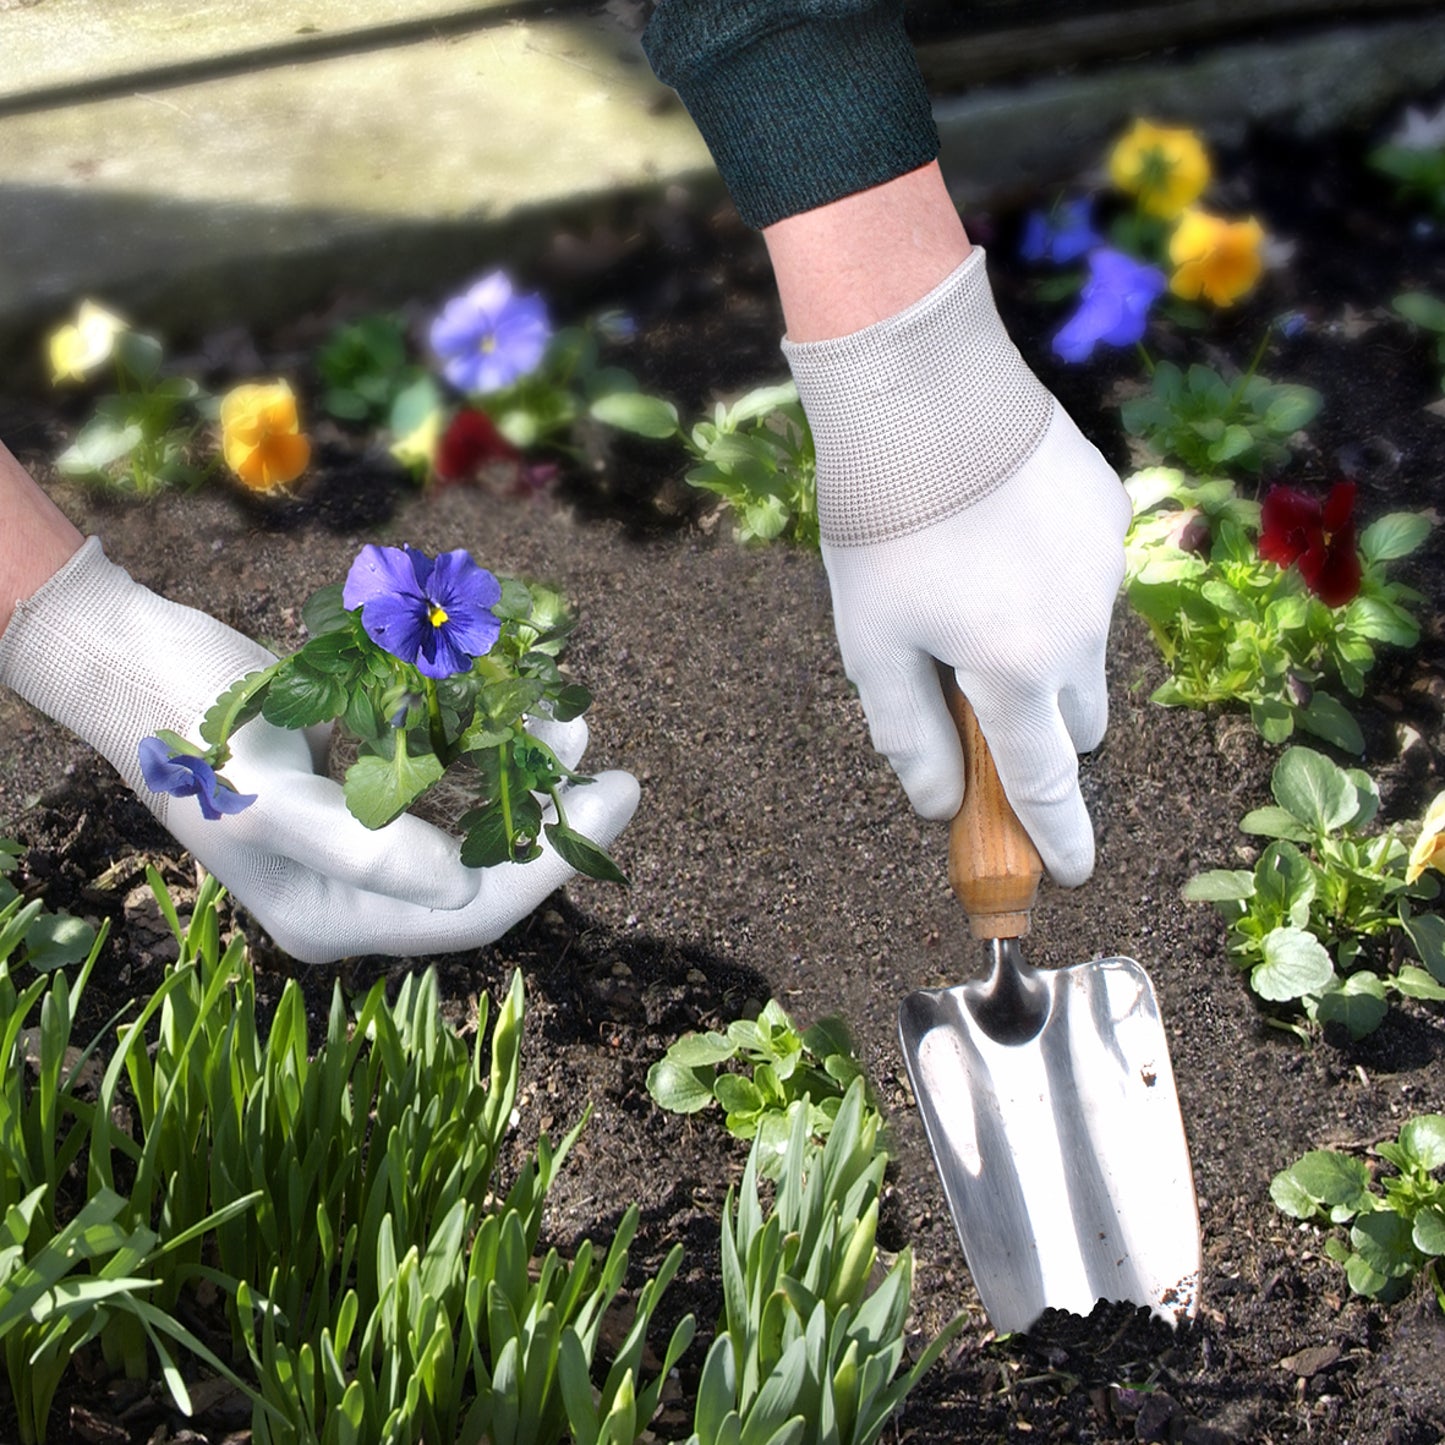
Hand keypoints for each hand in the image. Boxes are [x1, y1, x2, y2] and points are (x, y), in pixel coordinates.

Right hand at [0, 539, 638, 962]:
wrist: (127, 654)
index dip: (549, 864)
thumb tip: (458, 890)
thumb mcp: (266, 791)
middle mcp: (350, 893)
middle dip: (552, 821)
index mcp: (327, 916)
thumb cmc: (186, 722)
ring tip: (570, 718)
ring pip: (469, 821)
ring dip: (523, 772)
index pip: (469, 913)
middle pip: (483, 873)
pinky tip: (514, 702)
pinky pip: (442, 777)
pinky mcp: (359, 788)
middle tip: (621, 776)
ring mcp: (357, 842)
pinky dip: (480, 743)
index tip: (614, 798)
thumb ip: (358, 849)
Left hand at [783, 249, 1129, 885]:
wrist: (924, 383)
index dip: (1058, 837)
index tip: (1072, 873)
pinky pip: (1089, 579)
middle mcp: (1081, 627)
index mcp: (1017, 669)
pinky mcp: (1110, 512)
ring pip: (1085, 647)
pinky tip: (999, 536)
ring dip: (1044, 652)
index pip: (1045, 782)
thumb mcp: (872, 641)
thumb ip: (910, 735)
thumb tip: (941, 804)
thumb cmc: (882, 520)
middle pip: (1077, 721)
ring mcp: (1105, 566)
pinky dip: (1051, 583)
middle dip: (1039, 730)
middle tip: (980, 696)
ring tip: (974, 591)